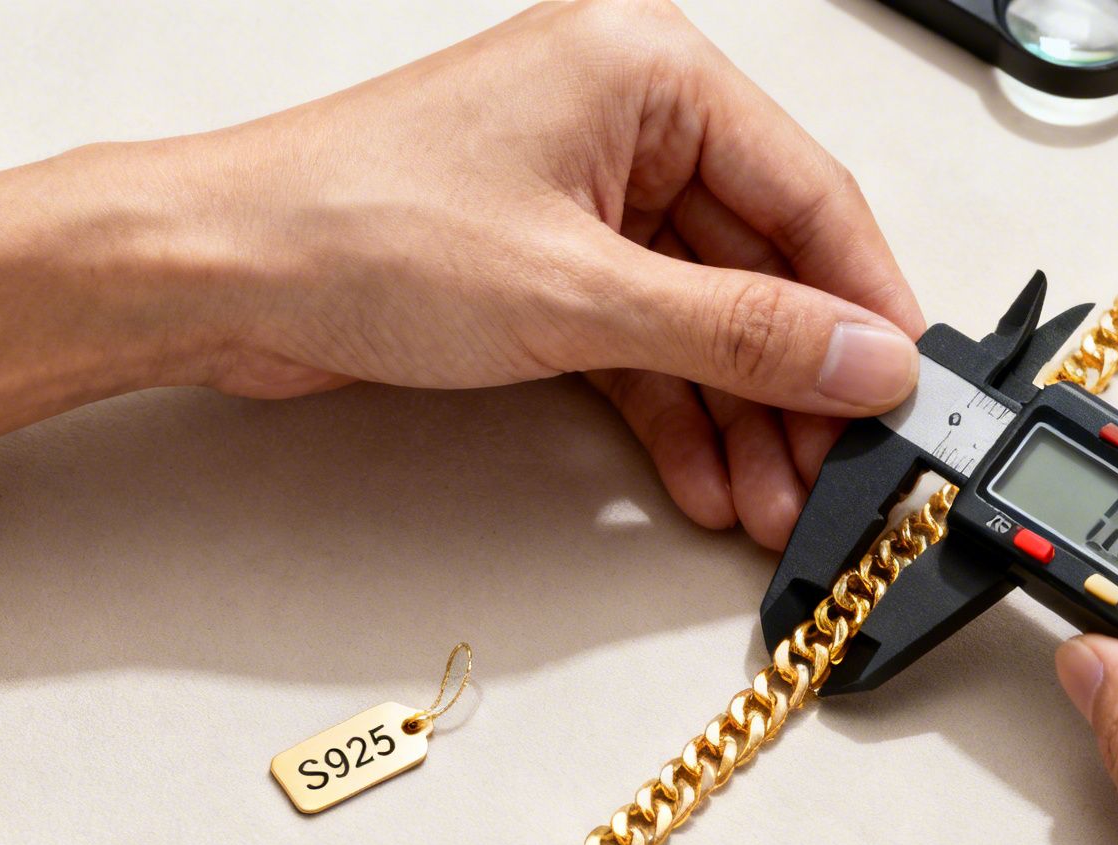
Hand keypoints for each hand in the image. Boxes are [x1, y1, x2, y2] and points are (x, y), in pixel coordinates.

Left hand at [0, 0, 922, 548]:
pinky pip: (650, 343)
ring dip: (743, 415)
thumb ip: (744, 334)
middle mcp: (626, 124)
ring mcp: (588, 198)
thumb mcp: (583, 294)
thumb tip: (863, 357)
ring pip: (709, 318)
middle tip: (843, 464)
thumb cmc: (349, 226)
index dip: (866, 300)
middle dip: (798, 382)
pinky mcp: (552, 265)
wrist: (211, 278)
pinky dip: (678, 412)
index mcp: (646, 72)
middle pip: (763, 266)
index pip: (808, 191)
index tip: (906, 384)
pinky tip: (708, 476)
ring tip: (776, 499)